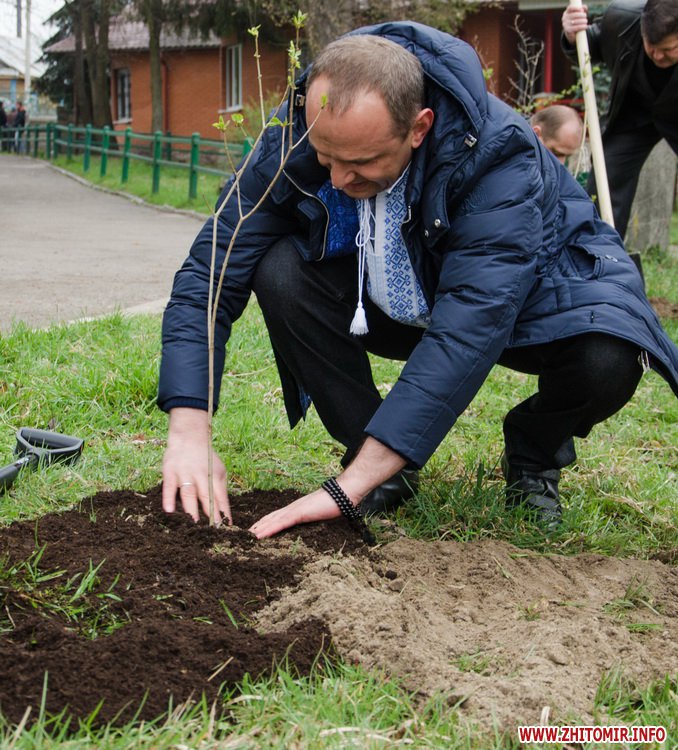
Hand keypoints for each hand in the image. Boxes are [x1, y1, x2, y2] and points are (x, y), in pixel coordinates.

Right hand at [162, 407, 231, 524]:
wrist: (189, 437)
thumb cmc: (206, 458)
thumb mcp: (219, 470)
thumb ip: (220, 489)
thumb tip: (225, 511)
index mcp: (214, 475)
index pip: (221, 496)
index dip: (224, 511)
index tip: (228, 526)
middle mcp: (200, 474)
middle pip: (206, 495)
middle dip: (210, 512)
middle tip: (212, 529)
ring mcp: (184, 473)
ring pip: (188, 493)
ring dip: (191, 508)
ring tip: (194, 523)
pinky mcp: (170, 472)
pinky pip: (168, 487)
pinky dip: (168, 498)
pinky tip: (169, 511)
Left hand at [249, 487, 340, 537]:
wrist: (345, 492)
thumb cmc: (337, 503)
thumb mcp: (323, 515)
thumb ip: (316, 520)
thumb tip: (315, 527)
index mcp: (298, 508)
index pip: (277, 517)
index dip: (265, 523)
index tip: (255, 530)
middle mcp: (293, 508)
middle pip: (270, 518)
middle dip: (257, 526)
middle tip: (244, 536)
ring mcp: (295, 510)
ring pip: (272, 521)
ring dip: (258, 529)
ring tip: (246, 537)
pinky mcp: (299, 513)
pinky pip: (281, 523)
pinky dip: (268, 529)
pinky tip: (259, 536)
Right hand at [562, 4, 588, 44]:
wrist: (572, 32)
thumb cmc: (576, 21)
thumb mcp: (578, 14)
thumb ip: (582, 9)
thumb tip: (585, 8)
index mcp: (566, 13)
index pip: (570, 8)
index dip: (576, 8)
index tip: (581, 10)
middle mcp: (564, 18)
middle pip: (574, 15)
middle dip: (581, 15)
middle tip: (586, 16)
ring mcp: (565, 25)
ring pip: (575, 21)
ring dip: (582, 21)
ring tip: (586, 21)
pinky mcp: (568, 30)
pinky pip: (576, 28)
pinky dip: (582, 27)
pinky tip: (585, 26)